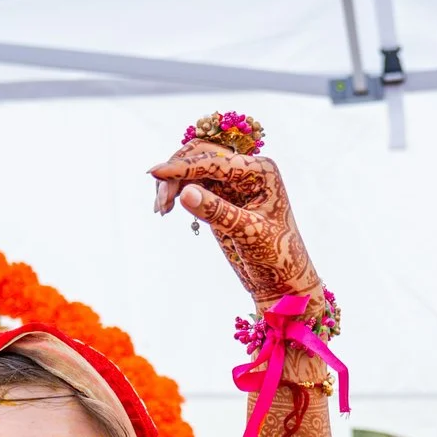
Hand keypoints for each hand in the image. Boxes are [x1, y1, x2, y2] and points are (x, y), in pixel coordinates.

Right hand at [148, 141, 322, 314]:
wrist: (282, 281)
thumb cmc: (276, 257)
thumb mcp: (248, 233)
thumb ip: (217, 212)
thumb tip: (185, 192)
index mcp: (260, 171)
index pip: (215, 161)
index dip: (184, 166)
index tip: (155, 173)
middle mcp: (246, 170)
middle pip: (201, 155)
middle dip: (176, 173)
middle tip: (161, 202)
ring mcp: (232, 183)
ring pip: (193, 169)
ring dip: (173, 184)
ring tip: (162, 209)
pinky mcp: (220, 198)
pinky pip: (192, 185)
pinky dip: (177, 193)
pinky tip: (167, 209)